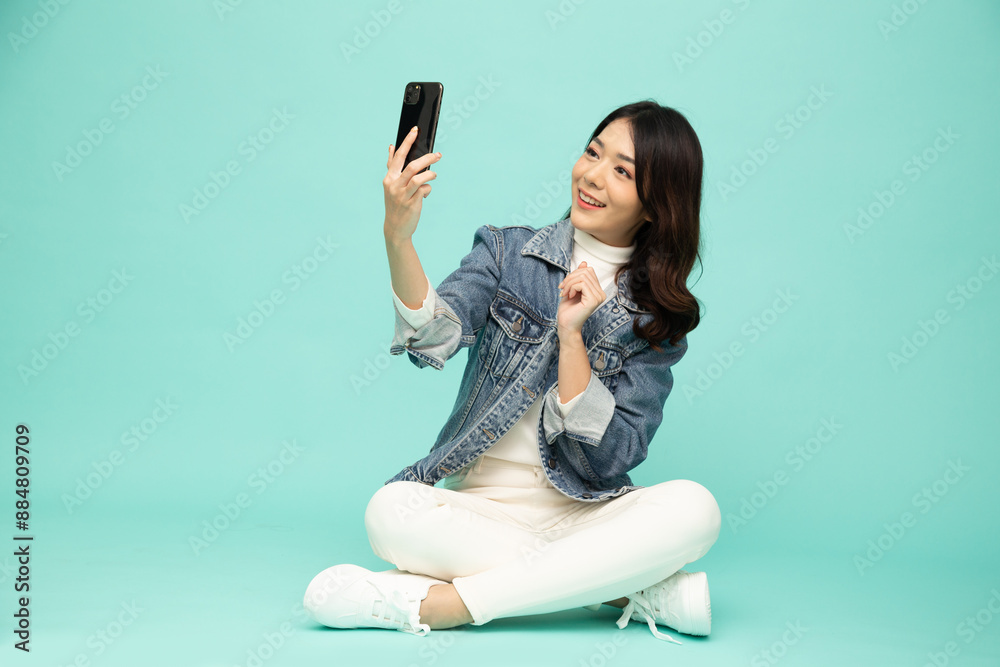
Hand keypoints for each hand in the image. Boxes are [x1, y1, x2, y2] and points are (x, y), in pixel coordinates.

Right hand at [383, 126, 441, 243]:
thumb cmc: (396, 203)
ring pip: (419, 177)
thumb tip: (391, 146)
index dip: (407, 142)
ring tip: (434, 174)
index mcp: (389, 178)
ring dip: (430, 174)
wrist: (395, 228)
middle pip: (412, 165)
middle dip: (427, 158)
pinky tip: (426, 192)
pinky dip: (428, 188)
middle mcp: (394, 185)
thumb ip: (392, 166)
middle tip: (438, 155)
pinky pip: (424, 190)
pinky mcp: (412, 204)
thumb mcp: (391, 185)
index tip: (415, 130)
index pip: (398, 156)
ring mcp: (402, 195)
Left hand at [557, 261, 604, 333]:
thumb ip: (578, 277)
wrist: (566, 326)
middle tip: (562, 288)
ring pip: (583, 277)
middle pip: (586, 272)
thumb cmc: (568, 310)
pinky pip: (582, 284)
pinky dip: (571, 287)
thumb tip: (584, 262)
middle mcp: (601, 293)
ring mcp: (599, 297)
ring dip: (569, 283)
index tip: (564, 284)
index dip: (574, 273)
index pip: (588, 271)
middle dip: (570, 277)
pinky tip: (568, 296)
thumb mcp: (571, 289)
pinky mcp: (593, 300)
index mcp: (597, 290)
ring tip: (564, 293)